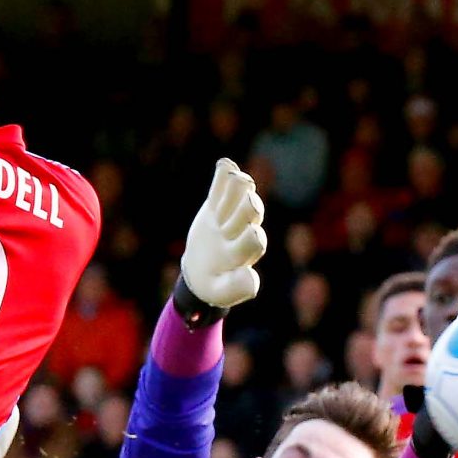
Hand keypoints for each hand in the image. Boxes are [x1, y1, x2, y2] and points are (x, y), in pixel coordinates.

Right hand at [178, 158, 267, 310]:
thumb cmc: (214, 286)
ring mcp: (231, 215)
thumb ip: (237, 288)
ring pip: (239, 193)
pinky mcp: (217, 206)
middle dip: (244, 209)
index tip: (245, 237)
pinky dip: (224, 175)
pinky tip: (224, 164)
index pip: (256, 238)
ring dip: (234, 189)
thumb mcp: (222, 292)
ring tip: (230, 186)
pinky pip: (221, 186)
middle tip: (234, 217)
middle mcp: (244, 229)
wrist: (201, 273)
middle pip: (251, 211)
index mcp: (247, 251)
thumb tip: (252, 281)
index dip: (251, 235)